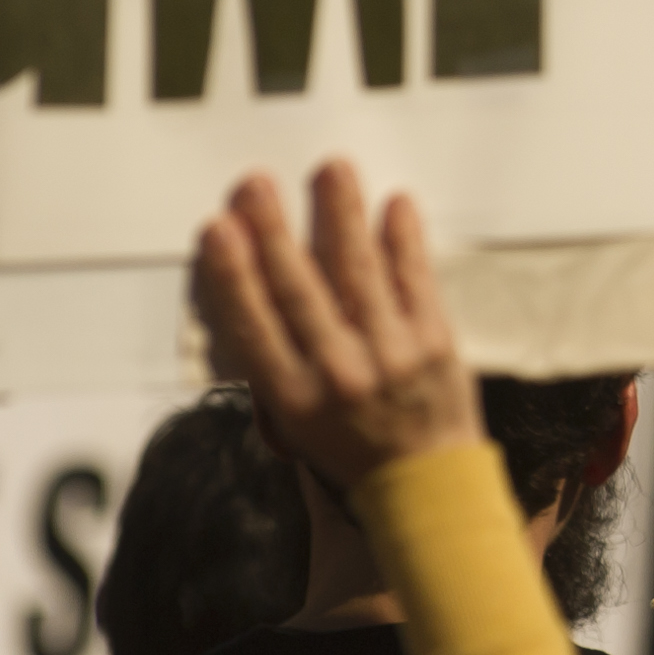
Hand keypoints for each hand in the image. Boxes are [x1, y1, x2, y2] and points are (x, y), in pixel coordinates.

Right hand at [190, 163, 482, 488]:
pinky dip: (405, 240)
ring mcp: (390, 355)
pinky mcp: (434, 342)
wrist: (426, 483)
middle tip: (255, 185)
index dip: (233, 274)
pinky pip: (416, 280)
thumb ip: (272, 359)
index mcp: (293, 399)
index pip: (253, 325)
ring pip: (359, 273)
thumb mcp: (293, 422)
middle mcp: (338, 375)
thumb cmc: (351, 444)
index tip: (219, 229)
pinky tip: (395, 204)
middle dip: (274, 233)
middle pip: (299, 291)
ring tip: (330, 171)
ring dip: (341, 217)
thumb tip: (247, 283)